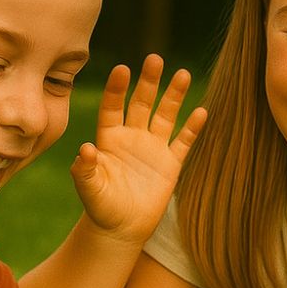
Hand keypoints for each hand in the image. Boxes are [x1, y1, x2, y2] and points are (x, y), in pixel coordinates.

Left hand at [70, 54, 204, 243]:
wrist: (121, 228)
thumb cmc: (100, 207)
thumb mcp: (89, 189)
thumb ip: (85, 169)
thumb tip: (85, 149)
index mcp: (109, 139)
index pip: (112, 107)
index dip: (117, 89)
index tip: (123, 70)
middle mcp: (132, 137)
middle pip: (141, 103)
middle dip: (148, 82)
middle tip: (155, 59)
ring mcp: (153, 148)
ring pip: (165, 116)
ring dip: (173, 96)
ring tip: (182, 74)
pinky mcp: (170, 164)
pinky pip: (183, 142)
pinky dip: (192, 128)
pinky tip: (202, 111)